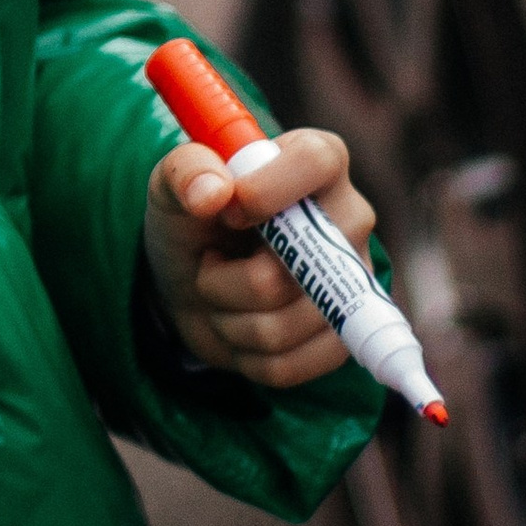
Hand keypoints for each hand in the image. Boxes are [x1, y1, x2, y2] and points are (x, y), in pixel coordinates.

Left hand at [141, 124, 375, 388]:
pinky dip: (244, 354)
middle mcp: (349, 218)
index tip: (227, 212)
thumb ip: (185, 172)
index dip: (267, 190)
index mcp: (316, 160)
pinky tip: (239, 327)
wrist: (193, 281)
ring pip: (283, 323)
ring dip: (228, 318)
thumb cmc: (191, 219)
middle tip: (210, 262)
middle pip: (298, 263)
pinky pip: (289, 365)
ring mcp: (354, 283)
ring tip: (221, 293)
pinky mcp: (343, 340)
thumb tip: (213, 191)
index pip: (316, 160)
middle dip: (228, 277)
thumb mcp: (171, 186)